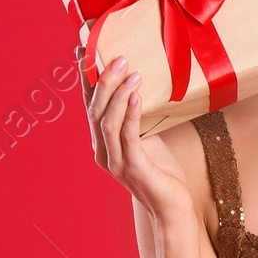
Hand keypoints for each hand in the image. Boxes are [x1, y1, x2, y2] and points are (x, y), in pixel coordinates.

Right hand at [85, 51, 196, 220]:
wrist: (172, 209)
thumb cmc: (162, 173)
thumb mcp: (148, 138)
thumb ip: (138, 117)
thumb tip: (142, 85)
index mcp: (102, 142)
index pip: (89, 104)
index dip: (86, 78)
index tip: (85, 49)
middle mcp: (102, 151)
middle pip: (95, 109)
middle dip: (104, 80)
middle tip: (119, 56)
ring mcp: (115, 161)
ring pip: (107, 121)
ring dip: (117, 93)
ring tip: (132, 71)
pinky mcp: (133, 168)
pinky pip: (127, 136)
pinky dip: (130, 113)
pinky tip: (136, 95)